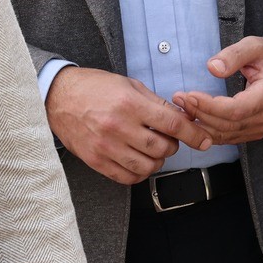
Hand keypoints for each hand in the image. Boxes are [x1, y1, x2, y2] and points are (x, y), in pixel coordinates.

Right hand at [46, 67, 210, 184]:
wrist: (58, 97)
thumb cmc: (95, 87)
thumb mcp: (128, 85)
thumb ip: (155, 103)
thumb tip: (182, 117)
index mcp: (130, 103)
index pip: (172, 123)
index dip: (193, 134)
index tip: (204, 141)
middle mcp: (118, 126)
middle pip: (162, 148)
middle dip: (173, 146)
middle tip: (168, 139)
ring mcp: (106, 146)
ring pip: (147, 166)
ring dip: (157, 161)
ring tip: (152, 150)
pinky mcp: (96, 161)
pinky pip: (127, 177)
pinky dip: (139, 173)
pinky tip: (138, 161)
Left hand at [174, 36, 262, 145]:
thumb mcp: (254, 45)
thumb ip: (233, 55)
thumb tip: (212, 68)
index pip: (236, 110)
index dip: (209, 106)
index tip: (190, 96)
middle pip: (228, 125)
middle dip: (200, 114)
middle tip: (179, 100)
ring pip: (226, 135)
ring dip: (201, 124)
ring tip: (183, 108)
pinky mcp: (256, 131)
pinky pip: (230, 137)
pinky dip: (210, 131)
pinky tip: (196, 119)